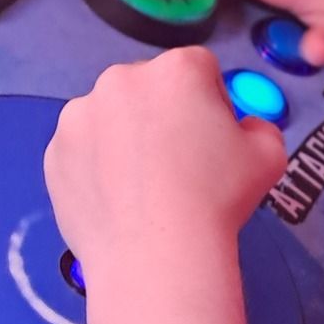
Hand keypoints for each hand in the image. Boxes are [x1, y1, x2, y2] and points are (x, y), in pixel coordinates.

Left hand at [44, 49, 286, 263]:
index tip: (212, 141)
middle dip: (163, 115)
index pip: (200, 69)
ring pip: (110, 116)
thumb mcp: (268, 156)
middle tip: (177, 164)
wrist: (155, 254)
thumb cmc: (218, 199)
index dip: (211, 104)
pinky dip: (96, 166)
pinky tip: (117, 199)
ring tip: (142, 186)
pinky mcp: (55, 151)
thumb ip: (259, 128)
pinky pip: (83, 149)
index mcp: (177, 69)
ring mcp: (80, 115)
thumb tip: (244, 129)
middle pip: (150, 87)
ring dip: (125, 136)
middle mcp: (122, 79)